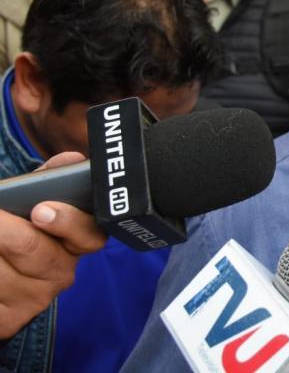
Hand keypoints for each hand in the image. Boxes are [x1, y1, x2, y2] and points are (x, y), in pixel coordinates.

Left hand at [0, 152, 105, 338]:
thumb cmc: (17, 227)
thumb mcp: (32, 200)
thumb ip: (50, 179)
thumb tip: (72, 158)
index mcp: (76, 242)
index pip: (90, 235)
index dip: (67, 222)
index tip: (40, 209)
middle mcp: (62, 273)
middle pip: (38, 253)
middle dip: (8, 233)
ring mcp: (36, 298)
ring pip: (5, 276)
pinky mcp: (10, 320)